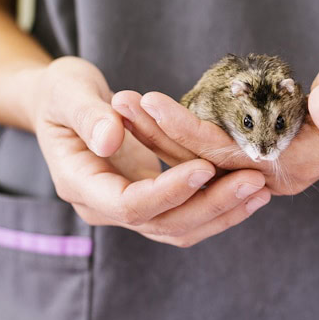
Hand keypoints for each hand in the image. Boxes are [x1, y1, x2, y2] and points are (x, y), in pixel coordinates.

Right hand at [29, 56, 270, 246]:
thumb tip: (110, 138)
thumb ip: (88, 115)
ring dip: (222, 212)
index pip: (131, 204)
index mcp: (80, 184)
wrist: (58, 104)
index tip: (206, 165)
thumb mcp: (67, 92)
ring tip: (260, 190)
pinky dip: (217, 207)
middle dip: (211, 204)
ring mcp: (126, 208)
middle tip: (253, 181)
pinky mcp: (148, 201)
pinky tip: (249, 191)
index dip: (170, 190)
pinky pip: (185, 215)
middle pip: (163, 223)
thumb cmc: (60, 92)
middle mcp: (104, 206)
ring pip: (179, 228)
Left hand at [112, 46, 318, 194]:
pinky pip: (212, 151)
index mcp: (295, 164)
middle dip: (159, 133)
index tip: (149, 101)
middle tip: (117, 102)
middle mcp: (274, 175)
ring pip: (203, 158)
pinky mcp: (260, 155)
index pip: (227, 153)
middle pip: (204, 161)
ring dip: (162, 134)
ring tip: (123, 105)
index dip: (187, 129)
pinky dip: (181, 133)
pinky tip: (150, 117)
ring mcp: (265, 168)